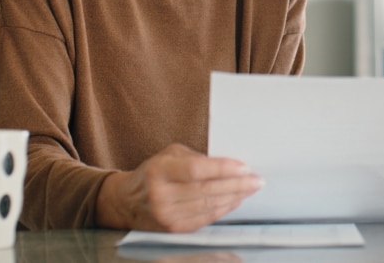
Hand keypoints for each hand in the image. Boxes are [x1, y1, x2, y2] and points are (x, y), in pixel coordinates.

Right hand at [96, 143, 261, 231]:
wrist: (126, 201)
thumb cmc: (154, 172)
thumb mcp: (169, 154)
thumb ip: (197, 157)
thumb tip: (230, 165)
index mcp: (159, 171)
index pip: (196, 170)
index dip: (222, 169)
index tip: (244, 166)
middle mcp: (161, 195)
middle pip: (206, 190)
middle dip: (237, 185)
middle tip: (257, 179)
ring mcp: (167, 215)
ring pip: (209, 206)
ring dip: (235, 197)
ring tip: (251, 188)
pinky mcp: (174, 229)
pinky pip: (206, 218)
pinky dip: (224, 209)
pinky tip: (236, 200)